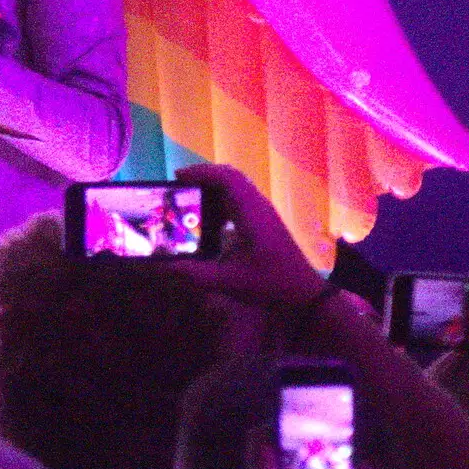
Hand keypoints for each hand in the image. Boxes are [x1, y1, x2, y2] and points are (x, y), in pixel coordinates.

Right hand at [162, 164, 325, 307]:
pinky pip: (242, 199)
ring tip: (191, 199)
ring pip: (238, 186)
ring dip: (214, 187)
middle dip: (204, 176)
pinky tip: (211, 219)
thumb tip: (163, 266)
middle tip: (180, 185)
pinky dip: (223, 199)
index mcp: (251, 214)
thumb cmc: (270, 284)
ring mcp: (264, 213)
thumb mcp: (228, 282)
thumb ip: (194, 273)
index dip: (201, 172)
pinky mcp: (266, 222)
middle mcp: (259, 207)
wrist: (305, 295)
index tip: (178, 177)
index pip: (227, 178)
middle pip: (231, 177)